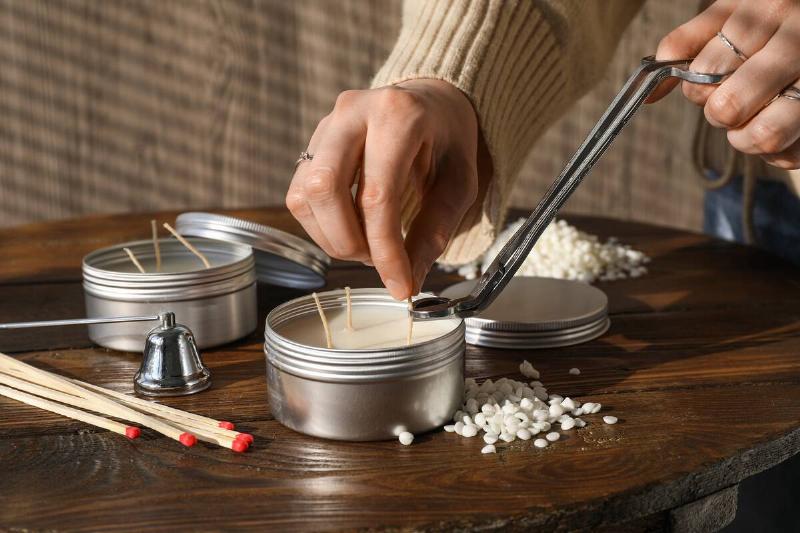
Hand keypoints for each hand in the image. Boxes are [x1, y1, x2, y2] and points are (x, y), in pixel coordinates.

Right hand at [286, 79, 481, 299]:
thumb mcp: (459, 184)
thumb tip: (408, 282)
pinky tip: (351, 227)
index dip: (385, 250)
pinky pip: (300, 194)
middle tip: (378, 260)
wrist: (431, 101)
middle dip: (349, 242)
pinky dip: (321, 224)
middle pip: (325, 190)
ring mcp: (326, 124)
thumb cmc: (448, 140)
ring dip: (331, 236)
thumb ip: (434, 231)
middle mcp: (353, 112)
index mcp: (398, 115)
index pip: (378, 196)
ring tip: (367, 244)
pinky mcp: (313, 142)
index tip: (400, 286)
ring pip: (305, 195)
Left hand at [650, 0, 799, 168]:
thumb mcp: (730, 16)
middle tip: (730, 104)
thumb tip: (650, 94)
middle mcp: (797, 42)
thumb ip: (686, 44)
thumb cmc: (769, 24)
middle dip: (719, 113)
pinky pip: (788, 153)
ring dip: (745, 139)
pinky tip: (778, 124)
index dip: (697, 88)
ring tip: (750, 122)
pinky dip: (775, 151)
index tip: (711, 81)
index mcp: (767, 10)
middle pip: (729, 107)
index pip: (705, 72)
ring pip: (764, 135)